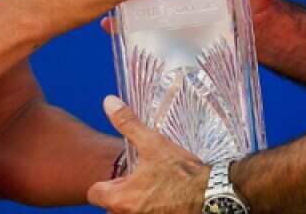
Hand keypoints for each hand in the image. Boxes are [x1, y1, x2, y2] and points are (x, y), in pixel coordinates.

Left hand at [87, 96, 208, 213]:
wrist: (211, 194)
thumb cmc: (182, 172)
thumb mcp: (153, 143)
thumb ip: (127, 123)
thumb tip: (109, 103)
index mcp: (120, 198)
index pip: (94, 194)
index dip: (105, 182)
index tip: (121, 176)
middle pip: (110, 205)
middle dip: (120, 194)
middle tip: (139, 181)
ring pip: (127, 212)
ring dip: (134, 203)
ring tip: (152, 190)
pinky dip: (149, 209)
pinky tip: (162, 199)